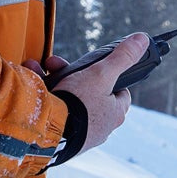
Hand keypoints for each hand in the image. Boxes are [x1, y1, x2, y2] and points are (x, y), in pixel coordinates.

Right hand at [37, 32, 144, 161]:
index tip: (101, 68)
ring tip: (42, 70)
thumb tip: (141, 40)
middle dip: (73, 75)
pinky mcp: (60, 137)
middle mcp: (100, 127)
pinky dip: (44, 97)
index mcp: (114, 114)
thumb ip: (121, 57)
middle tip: (59, 65)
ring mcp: (79, 134)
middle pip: (91, 93)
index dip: (112, 78)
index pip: (121, 93)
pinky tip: (34, 87)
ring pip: (69, 101)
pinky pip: (53, 112)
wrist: (45, 131)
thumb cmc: (78, 104)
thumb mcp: (101, 73)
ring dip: (55, 82)